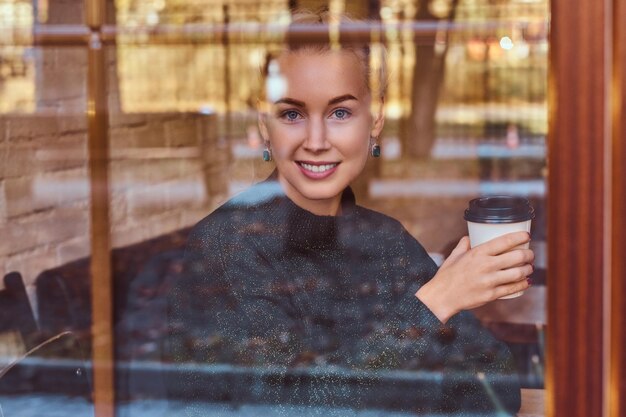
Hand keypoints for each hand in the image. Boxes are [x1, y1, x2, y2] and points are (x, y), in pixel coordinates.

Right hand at [416, 231, 533, 323]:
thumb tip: (469, 237)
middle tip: (530, 254)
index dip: (520, 237)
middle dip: (528, 254)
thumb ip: (463, 245)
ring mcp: (490, 281)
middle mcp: (486, 265)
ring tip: (529, 267)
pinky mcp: (492, 295)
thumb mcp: (454, 256)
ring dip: (528, 269)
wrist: (442, 296)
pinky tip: (526, 281)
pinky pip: (513, 288)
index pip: (504, 241)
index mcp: (477, 253)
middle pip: (517, 256)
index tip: (527, 236)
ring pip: (518, 273)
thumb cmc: (447, 275)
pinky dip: (523, 284)